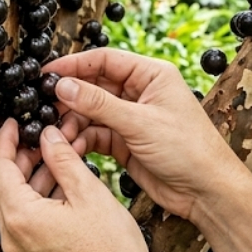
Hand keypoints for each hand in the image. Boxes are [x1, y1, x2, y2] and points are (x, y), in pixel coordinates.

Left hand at [0, 119, 162, 251]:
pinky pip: (28, 222)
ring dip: (35, 177)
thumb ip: (63, 159)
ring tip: (60, 155)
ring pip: (18, 204)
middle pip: (5, 186)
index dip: (5, 140)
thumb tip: (47, 134)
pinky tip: (64, 185)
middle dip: (22, 156)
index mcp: (20, 217)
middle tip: (42, 135)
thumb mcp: (89, 193)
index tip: (14, 121)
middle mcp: (12, 238)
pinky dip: (41, 200)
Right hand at [43, 48, 247, 221]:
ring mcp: (131, 118)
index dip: (74, 65)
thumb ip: (99, 103)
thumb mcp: (140, 122)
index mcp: (151, 75)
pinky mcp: (125, 142)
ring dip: (72, 123)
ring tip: (57, 134)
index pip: (105, 60)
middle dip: (70, 98)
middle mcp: (140, 93)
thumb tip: (64, 86)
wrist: (206, 192)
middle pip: (94, 86)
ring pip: (91, 112)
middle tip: (44, 108)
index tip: (47, 74)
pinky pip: (95, 134)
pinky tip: (69, 148)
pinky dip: (81, 140)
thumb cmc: (189, 150)